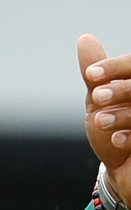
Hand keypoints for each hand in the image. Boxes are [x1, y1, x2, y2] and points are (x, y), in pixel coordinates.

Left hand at [80, 34, 130, 197]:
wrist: (122, 170)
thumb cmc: (112, 130)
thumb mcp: (100, 101)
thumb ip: (96, 75)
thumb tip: (85, 38)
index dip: (115, 67)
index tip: (90, 75)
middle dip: (120, 90)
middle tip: (97, 98)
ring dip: (124, 114)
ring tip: (101, 122)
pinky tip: (117, 140)